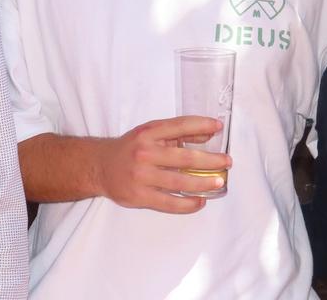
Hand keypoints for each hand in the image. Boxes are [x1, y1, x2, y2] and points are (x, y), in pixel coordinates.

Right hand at [94, 115, 230, 213]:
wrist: (100, 166)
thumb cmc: (130, 148)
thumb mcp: (150, 133)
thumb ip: (177, 133)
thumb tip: (208, 134)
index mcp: (148, 133)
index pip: (179, 126)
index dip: (201, 125)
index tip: (218, 127)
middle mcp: (144, 152)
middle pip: (184, 158)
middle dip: (210, 160)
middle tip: (226, 162)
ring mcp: (141, 176)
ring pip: (179, 182)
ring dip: (203, 183)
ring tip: (218, 182)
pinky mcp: (139, 196)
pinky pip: (169, 202)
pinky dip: (187, 203)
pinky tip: (200, 201)